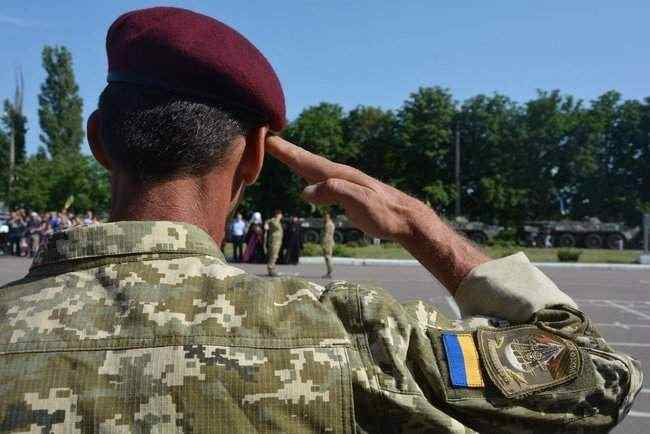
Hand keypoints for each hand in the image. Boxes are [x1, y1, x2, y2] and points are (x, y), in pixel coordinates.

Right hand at [265, 135, 426, 241]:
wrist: (405, 219)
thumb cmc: (384, 212)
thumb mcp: (360, 202)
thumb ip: (334, 192)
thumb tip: (304, 191)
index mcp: (338, 175)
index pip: (306, 160)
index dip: (285, 150)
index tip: (265, 137)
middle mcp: (338, 175)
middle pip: (306, 160)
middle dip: (285, 149)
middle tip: (264, 136)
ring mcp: (342, 183)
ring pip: (312, 169)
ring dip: (295, 159)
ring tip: (280, 151)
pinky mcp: (346, 194)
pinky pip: (320, 181)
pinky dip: (309, 176)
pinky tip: (307, 182)